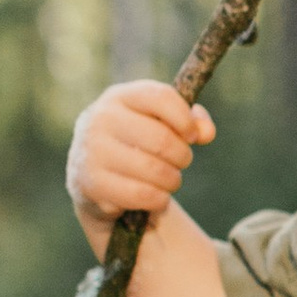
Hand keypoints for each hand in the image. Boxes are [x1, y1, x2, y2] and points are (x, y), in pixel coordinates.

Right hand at [67, 80, 212, 245]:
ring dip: (172, 180)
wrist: (90, 174)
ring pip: (154, 170)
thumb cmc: (135, 141)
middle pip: (162, 139)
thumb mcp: (159, 122)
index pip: (161, 97)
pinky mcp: (92, 183)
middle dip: (182, 156)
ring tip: (169, 179)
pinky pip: (142, 195)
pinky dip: (159, 200)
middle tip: (181, 162)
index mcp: (120, 96)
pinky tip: (157, 196)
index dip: (185, 119)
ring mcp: (93, 151)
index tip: (192, 136)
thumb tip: (206, 133)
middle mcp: (101, 119)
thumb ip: (190, 121)